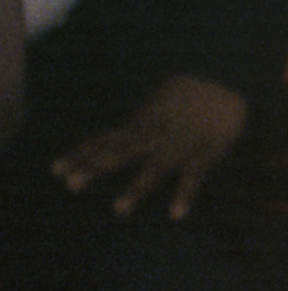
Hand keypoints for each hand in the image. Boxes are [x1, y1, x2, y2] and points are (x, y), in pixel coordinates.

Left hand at [55, 73, 249, 219]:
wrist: (229, 76)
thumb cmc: (192, 94)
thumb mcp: (159, 102)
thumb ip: (142, 122)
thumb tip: (120, 135)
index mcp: (143, 123)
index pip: (105, 140)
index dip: (80, 154)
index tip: (55, 171)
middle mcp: (156, 133)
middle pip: (121, 151)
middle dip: (95, 168)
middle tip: (71, 185)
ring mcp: (181, 143)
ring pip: (156, 168)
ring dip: (137, 188)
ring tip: (118, 209)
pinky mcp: (208, 151)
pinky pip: (195, 176)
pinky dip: (185, 194)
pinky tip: (175, 214)